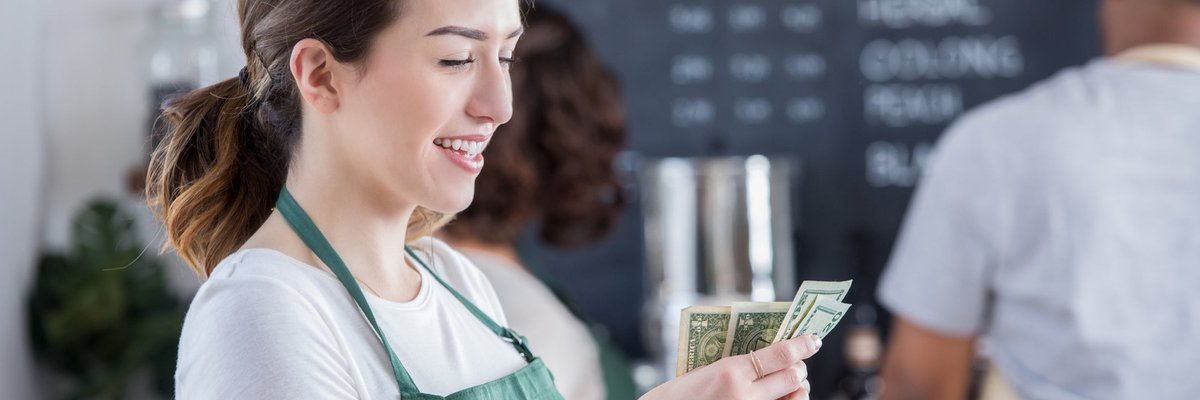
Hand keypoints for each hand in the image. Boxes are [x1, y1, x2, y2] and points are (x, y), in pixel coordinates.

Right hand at [641, 334, 821, 399]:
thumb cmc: (679, 394)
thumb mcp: (707, 370)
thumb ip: (738, 365)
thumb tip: (769, 357)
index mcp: (730, 371)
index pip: (781, 354)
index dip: (802, 345)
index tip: (813, 339)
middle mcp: (744, 394)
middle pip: (792, 377)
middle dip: (800, 368)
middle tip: (799, 363)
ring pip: (793, 398)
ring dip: (797, 388)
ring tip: (793, 383)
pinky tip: (785, 396)